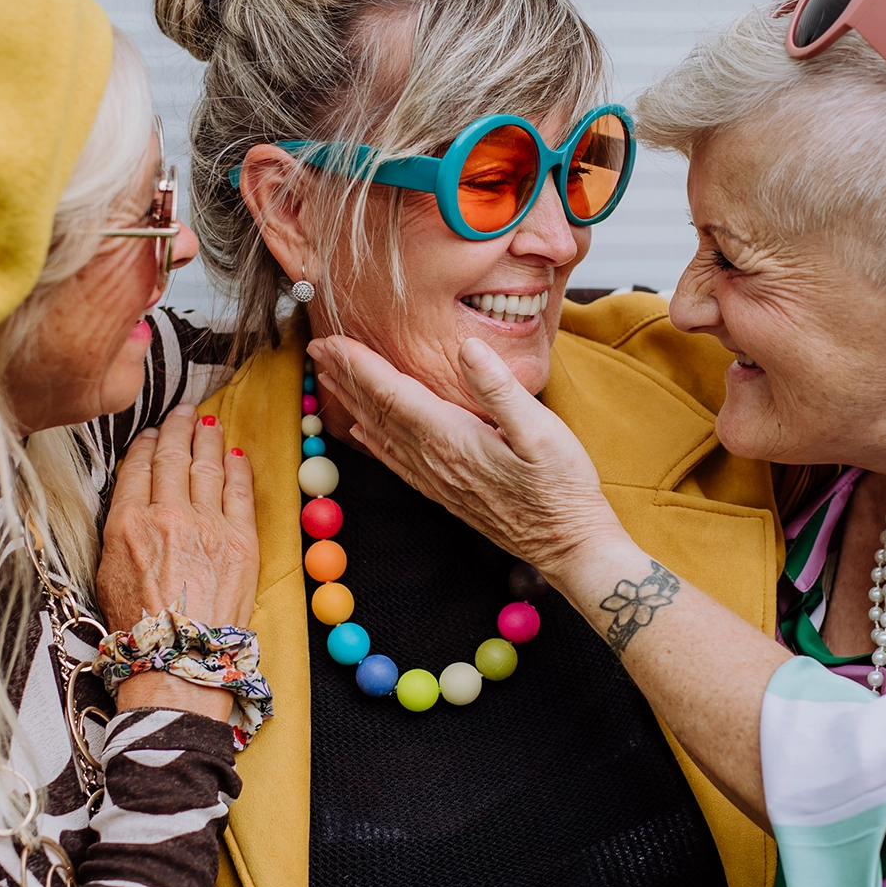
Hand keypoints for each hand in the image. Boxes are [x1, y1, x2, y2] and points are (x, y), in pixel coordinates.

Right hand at [99, 404, 258, 631]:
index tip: (153, 432)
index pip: (138, 467)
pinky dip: (237, 468)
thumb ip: (120, 529)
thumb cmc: (137, 626)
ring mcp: (207, 525)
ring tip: (207, 422)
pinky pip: (240, 492)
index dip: (147, 444)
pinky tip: (235, 454)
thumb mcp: (106, 571)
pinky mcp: (240, 540)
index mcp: (127, 522)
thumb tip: (135, 502)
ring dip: (207, 439)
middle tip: (183, 412)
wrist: (178, 659)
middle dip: (178, 429)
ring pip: (207, 467)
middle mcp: (167, 515)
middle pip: (173, 458)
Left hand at [307, 335, 626, 578]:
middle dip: (345, 377)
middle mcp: (434, 460)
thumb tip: (466, 349)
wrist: (568, 546)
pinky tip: (361, 431)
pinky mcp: (445, 491)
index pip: (392, 394)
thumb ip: (499, 389)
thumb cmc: (562, 488)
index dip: (358, 365)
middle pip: (377, 411)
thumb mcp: (542, 432)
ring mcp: (436, 479)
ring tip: (328, 378)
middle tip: (316, 348)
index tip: (330, 340)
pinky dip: (372, 439)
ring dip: (352, 403)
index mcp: (451, 439)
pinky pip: (395, 460)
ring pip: (381, 434)